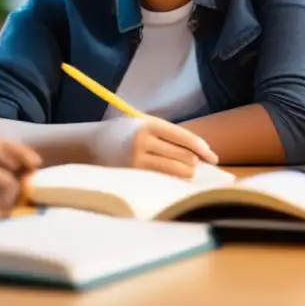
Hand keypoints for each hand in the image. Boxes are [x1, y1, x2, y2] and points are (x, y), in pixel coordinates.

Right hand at [91, 116, 218, 178]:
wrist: (91, 144)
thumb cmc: (126, 133)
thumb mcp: (144, 124)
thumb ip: (168, 135)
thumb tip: (199, 152)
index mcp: (148, 124)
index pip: (183, 136)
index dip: (201, 147)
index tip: (213, 157)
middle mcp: (142, 141)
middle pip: (182, 156)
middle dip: (194, 162)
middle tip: (196, 165)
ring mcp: (136, 160)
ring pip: (175, 171)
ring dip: (185, 173)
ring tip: (185, 172)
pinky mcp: (132, 175)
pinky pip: (161, 180)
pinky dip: (172, 181)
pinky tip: (174, 180)